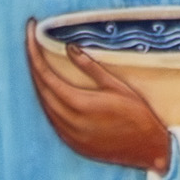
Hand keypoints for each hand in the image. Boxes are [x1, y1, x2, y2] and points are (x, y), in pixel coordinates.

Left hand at [26, 25, 171, 172]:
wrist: (149, 149)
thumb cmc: (138, 115)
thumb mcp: (117, 87)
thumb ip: (90, 68)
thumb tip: (69, 48)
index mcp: (79, 105)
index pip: (45, 75)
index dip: (33, 52)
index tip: (30, 30)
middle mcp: (69, 123)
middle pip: (40, 88)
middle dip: (33, 63)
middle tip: (32, 41)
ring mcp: (69, 136)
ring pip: (44, 105)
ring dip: (39, 82)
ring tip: (39, 61)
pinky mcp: (73, 144)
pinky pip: (52, 119)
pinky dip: (47, 100)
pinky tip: (50, 90)